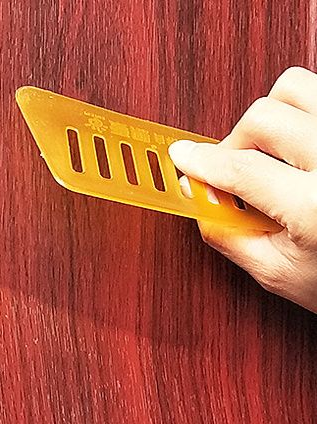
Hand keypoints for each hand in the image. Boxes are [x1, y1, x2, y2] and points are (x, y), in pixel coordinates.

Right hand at [168, 66, 316, 312]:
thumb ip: (229, 235)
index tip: (182, 157)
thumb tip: (195, 197)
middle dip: (233, 140)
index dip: (201, 162)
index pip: (241, 168)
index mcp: (314, 205)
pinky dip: (301, 113)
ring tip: (269, 150)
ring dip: (269, 115)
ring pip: (296, 87)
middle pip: (263, 116)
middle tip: (231, 169)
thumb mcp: (278, 273)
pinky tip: (299, 146)